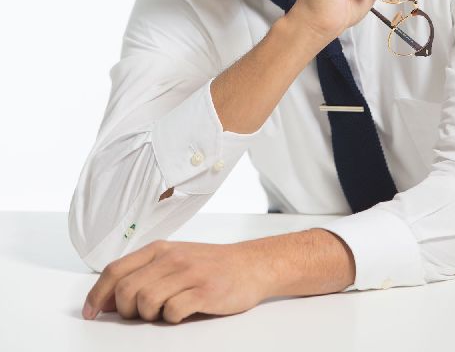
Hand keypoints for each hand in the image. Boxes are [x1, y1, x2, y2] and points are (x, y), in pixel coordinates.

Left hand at [82, 239, 269, 323]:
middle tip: (141, 314)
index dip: (97, 295)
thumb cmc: (209, 265)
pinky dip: (172, 318)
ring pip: (146, 301)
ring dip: (149, 316)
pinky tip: (181, 312)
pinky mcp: (204, 291)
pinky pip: (173, 311)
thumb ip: (144, 274)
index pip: (115, 270)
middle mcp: (170, 258)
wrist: (249, 265)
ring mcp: (188, 273)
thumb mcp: (174, 260)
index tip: (91, 314)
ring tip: (163, 312)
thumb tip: (110, 300)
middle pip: (126, 290)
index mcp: (159, 250)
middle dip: (125, 311)